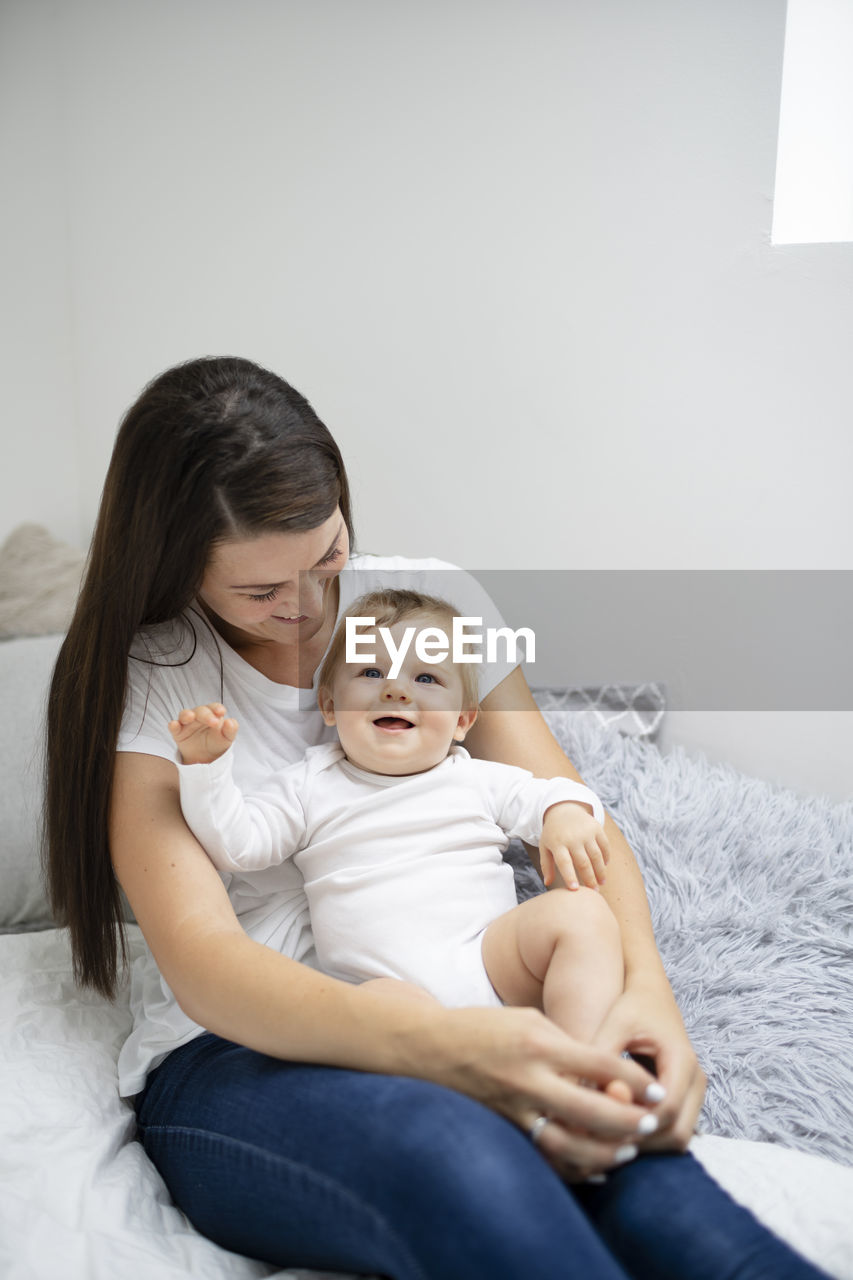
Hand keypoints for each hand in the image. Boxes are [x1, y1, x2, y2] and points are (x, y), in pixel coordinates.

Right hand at [168, 702, 238, 764]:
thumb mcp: (227, 738)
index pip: (214, 707)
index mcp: (212, 714)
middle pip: (200, 711)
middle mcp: (199, 716)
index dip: (217, 708)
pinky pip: (174, 727)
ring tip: (190, 717)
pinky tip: (174, 725)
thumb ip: (231, 729)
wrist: (206, 758)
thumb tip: (230, 721)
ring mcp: (187, 724)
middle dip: (206, 715)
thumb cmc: (217, 743)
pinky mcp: (178, 733)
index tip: (221, 712)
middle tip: (213, 722)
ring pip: (185, 715)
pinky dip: (173, 725)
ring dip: (187, 714)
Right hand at [435, 1005, 664, 1179]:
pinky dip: (572, 1166)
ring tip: (628, 1150)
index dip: (635, 1081)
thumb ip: (567, 1044)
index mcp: (538, 1043)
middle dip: (627, 1122)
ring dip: (604, 1152)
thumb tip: (607, 1072)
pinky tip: (594, 1166)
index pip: (600, 1065)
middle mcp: (528, 1078)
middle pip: (590, 1111)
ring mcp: (513, 1108)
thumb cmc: (485, 1028)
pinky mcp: (503, 1128)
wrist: (431, 1048)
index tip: (658, 1091)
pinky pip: (544, 1156)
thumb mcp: (529, 1021)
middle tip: (651, 1125)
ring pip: (568, 1144)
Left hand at [540, 801, 609, 889]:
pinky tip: (605, 866)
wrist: (563, 809)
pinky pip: (604, 845)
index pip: (564, 863)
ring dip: (600, 871)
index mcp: (557, 843)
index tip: (575, 890)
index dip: (570, 876)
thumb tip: (547, 883)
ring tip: (601, 882)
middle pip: (583, 862)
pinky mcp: (596, 828)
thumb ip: (546, 865)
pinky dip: (606, 857)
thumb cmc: (553, 833)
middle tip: (594, 892)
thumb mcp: (545, 846)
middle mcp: (572, 838)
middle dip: (590, 879)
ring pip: (596, 856)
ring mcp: (585, 832)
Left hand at [592, 980, 706, 1151]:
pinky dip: (649, 1135)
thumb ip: (602, 1057)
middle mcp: (695, 1079)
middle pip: (678, 1133)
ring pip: (678, 1137)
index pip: (666, 1109)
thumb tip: (583, 1097)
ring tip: (607, 1137)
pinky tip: (618, 1128)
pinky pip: (673, 1130)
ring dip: (646, 1143)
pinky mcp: (686, 1097)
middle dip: (641, 1142)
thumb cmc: (631, 1006)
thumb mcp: (614, 1024)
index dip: (634, 1124)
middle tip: (602, 1142)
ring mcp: (694, 1091)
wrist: (651, 994)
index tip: (600, 1128)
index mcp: (681, 1059)